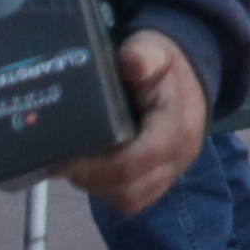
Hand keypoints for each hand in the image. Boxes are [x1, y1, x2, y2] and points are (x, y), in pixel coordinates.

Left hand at [56, 33, 208, 215]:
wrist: (187, 78)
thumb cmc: (164, 65)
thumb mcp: (154, 49)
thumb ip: (143, 55)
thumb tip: (130, 61)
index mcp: (177, 128)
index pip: (137, 161)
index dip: (98, 166)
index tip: (66, 157)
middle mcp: (179, 158)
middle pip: (131, 190)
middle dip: (92, 180)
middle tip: (61, 162)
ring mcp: (171, 173)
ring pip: (130, 200)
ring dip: (98, 187)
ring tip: (73, 165)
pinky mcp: (160, 181)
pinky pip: (132, 199)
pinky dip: (107, 189)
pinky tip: (90, 170)